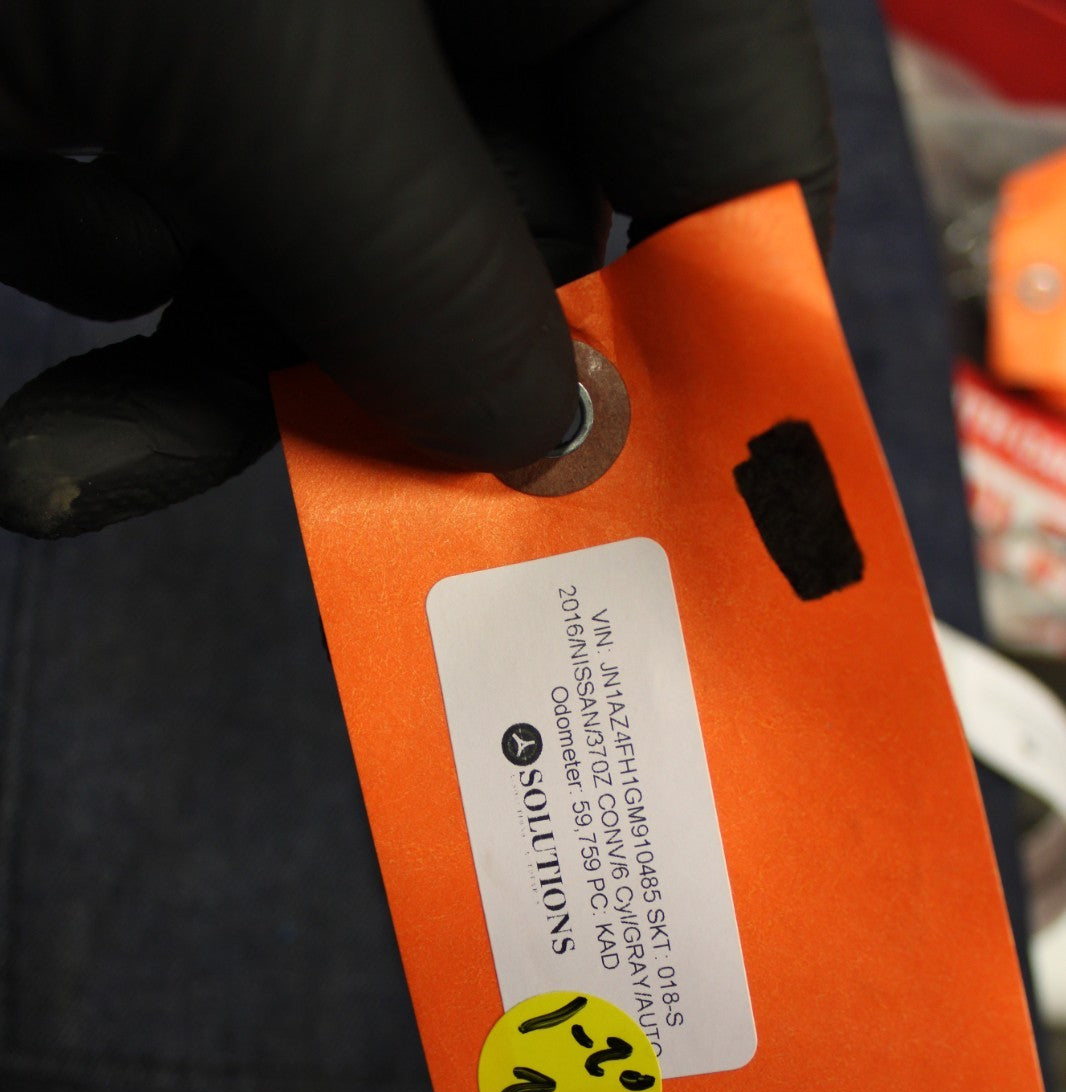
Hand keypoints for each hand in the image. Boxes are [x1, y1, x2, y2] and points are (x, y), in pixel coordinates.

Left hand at [0, 0, 835, 535]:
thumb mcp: (261, 60)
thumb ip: (432, 268)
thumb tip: (564, 445)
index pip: (722, 131)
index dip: (715, 319)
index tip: (679, 493)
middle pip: (510, 245)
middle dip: (400, 391)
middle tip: (366, 530)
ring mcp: (292, 49)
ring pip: (332, 291)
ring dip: (199, 396)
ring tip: (59, 463)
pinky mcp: (152, 95)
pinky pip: (187, 268)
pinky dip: (108, 342)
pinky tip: (21, 348)